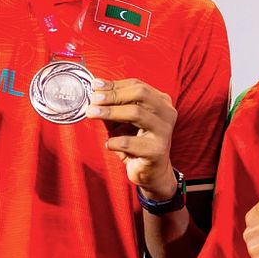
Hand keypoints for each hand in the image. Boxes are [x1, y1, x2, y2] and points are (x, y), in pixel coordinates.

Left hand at [84, 78, 177, 198]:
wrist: (152, 172)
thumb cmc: (136, 141)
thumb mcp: (123, 119)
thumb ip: (112, 103)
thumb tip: (96, 88)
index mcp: (161, 101)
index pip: (137, 85)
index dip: (114, 84)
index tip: (95, 86)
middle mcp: (166, 113)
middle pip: (140, 94)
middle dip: (113, 95)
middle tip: (93, 99)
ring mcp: (164, 132)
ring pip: (136, 113)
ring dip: (110, 112)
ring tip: (92, 114)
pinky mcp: (157, 151)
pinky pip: (130, 142)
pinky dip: (114, 141)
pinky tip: (108, 144)